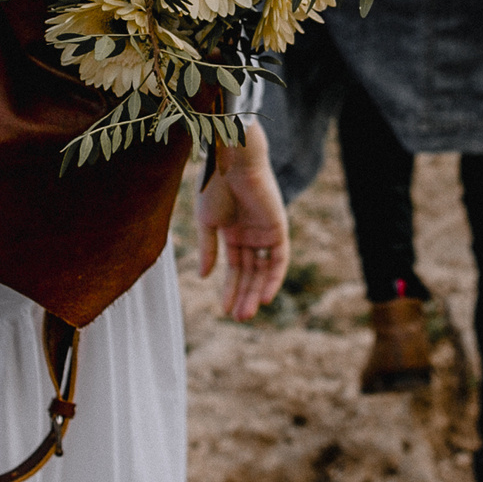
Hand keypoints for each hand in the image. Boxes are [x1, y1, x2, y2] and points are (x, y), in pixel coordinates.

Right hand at [197, 118, 288, 321]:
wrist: (231, 163)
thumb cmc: (215, 187)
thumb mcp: (207, 223)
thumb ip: (208, 249)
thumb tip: (204, 277)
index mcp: (232, 232)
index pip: (235, 268)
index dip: (230, 289)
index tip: (223, 310)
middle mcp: (251, 235)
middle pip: (250, 273)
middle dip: (244, 296)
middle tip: (238, 319)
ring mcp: (265, 232)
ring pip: (263, 270)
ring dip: (256, 292)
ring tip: (246, 314)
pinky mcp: (278, 228)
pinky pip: (278, 260)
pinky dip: (273, 278)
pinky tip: (264, 297)